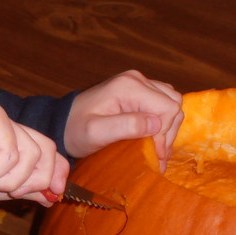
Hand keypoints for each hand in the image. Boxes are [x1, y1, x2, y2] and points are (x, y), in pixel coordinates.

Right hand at [0, 102, 67, 206]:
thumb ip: (21, 188)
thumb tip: (53, 194)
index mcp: (7, 141)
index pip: (48, 150)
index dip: (56, 173)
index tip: (53, 196)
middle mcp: (5, 126)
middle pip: (46, 150)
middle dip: (29, 180)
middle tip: (2, 189)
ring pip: (29, 155)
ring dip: (2, 178)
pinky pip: (9, 150)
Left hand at [63, 69, 182, 168]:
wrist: (62, 123)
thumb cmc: (75, 130)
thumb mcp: (96, 133)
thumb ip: (126, 126)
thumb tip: (157, 124)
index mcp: (129, 86)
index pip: (167, 108)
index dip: (165, 133)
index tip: (156, 154)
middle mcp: (136, 79)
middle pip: (173, 103)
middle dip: (169, 131)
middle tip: (157, 155)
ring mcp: (137, 83)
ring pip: (170, 103)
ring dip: (168, 127)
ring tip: (156, 149)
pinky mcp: (136, 91)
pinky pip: (161, 103)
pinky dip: (163, 121)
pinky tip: (153, 138)